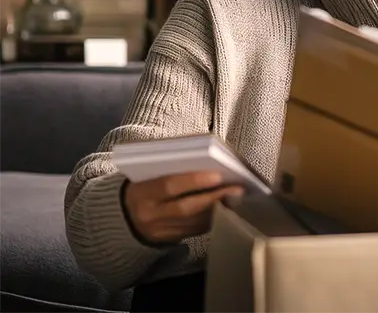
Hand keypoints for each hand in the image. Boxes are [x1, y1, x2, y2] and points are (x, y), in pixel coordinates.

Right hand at [122, 171, 244, 244]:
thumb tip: (206, 154)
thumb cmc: (143, 185)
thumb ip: (171, 166)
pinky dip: (212, 218)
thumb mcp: (147, 173)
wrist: (123, 215)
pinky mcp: (168, 240)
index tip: (217, 175)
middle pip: (185, 208)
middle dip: (213, 197)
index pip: (168, 186)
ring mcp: (159, 231)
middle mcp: (149, 215)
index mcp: (141, 193)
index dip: (193, 181)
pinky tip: (226, 208)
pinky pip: (195, 231)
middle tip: (237, 189)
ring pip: (193, 222)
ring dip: (218, 209)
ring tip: (236, 197)